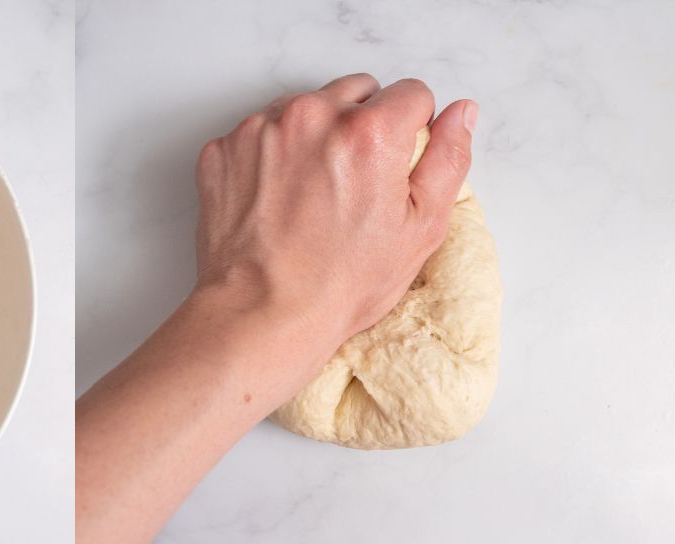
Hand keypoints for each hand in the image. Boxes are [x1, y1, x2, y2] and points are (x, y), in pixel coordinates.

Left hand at [192, 73, 476, 350]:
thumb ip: (448, 158)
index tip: (394, 166)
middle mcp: (310, 116)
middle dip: (362, 126)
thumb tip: (460, 112)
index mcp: (368, 131)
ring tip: (313, 194)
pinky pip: (259, 133)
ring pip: (304, 108)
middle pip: (355, 92)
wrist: (260, 312)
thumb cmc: (341, 282)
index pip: (410, 94)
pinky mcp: (223, 148)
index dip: (411, 130)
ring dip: (314, 136)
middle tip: (354, 184)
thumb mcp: (420, 228)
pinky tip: (277, 199)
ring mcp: (259, 129)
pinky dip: (270, 155)